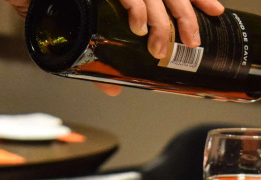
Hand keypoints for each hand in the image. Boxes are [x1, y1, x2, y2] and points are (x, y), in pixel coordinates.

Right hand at [4, 0, 224, 59]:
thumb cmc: (44, 0)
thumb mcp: (75, 24)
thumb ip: (95, 56)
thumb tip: (113, 90)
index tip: (216, 13)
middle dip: (183, 19)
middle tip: (189, 45)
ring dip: (160, 20)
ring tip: (160, 45)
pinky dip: (134, 6)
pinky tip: (138, 25)